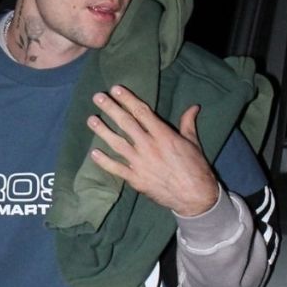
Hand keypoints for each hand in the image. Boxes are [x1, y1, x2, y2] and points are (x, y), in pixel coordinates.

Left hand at [88, 85, 218, 216]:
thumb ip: (188, 123)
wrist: (195, 197)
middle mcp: (149, 146)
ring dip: (102, 131)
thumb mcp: (193, 143)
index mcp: (163, 135)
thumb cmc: (195, 168)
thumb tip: (194, 106)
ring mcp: (140, 163)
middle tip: (97, 97)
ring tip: (91, 120)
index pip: (142, 112)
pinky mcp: (136, 179)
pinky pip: (116, 169)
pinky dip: (104, 162)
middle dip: (110, 108)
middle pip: (126, 123)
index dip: (127, 99)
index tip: (115, 89)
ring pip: (117, 143)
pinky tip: (93, 153)